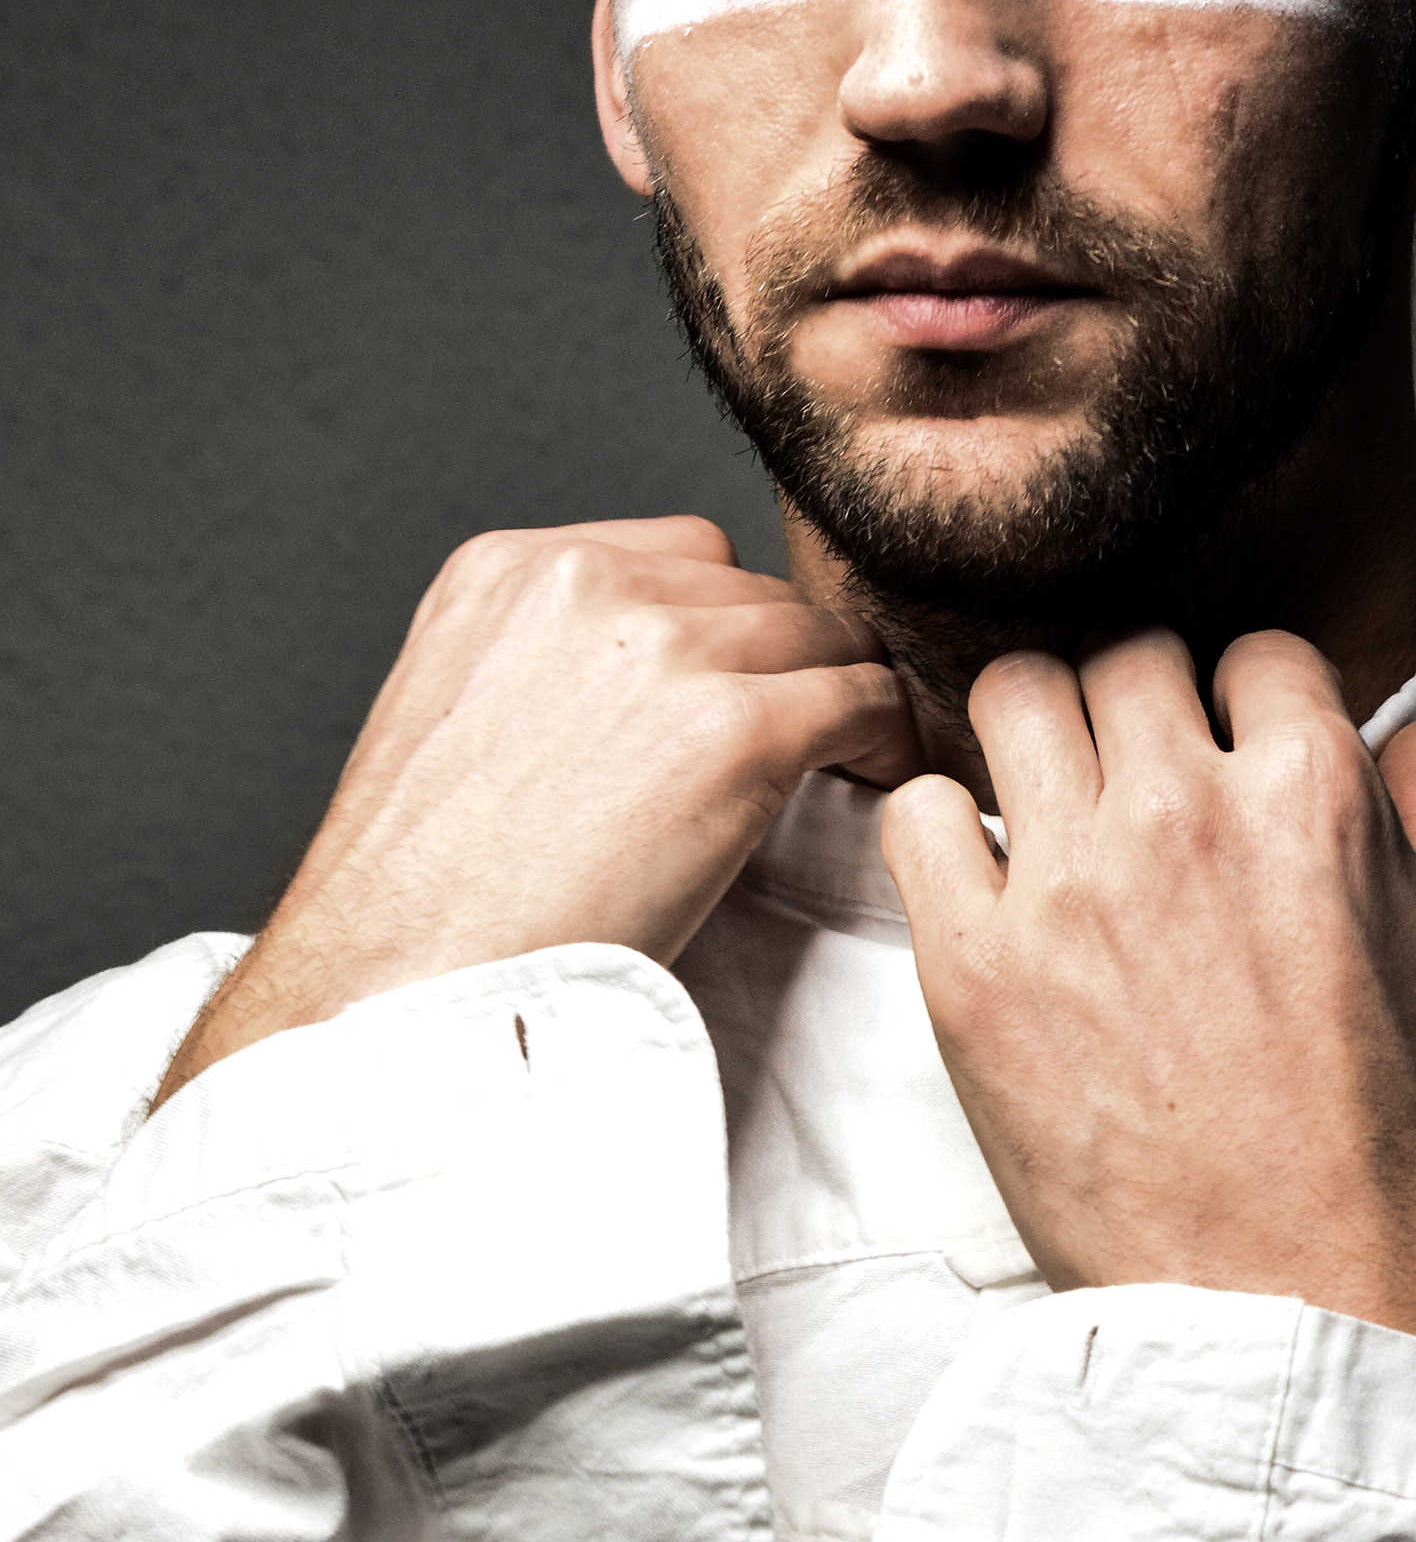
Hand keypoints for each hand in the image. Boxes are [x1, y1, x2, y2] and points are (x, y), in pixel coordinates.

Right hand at [159, 517, 915, 1099]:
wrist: (404, 986)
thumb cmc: (423, 901)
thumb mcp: (455, 722)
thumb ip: (545, 667)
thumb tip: (644, 693)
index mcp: (509, 571)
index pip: (682, 555)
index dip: (723, 631)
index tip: (738, 691)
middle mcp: (586, 583)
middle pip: (753, 593)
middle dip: (784, 666)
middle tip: (811, 737)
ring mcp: (663, 650)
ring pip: (820, 639)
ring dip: (839, 698)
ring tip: (848, 762)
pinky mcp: (734, 729)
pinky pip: (862, 699)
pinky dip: (885, 737)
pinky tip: (876, 777)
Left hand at [882, 628, 1415, 1395]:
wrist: (1306, 1309)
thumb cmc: (1407, 1162)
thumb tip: (1415, 735)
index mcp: (1316, 797)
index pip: (1257, 652)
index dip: (1249, 699)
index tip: (1234, 751)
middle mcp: (1186, 814)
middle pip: (1126, 655)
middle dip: (1141, 701)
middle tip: (1138, 776)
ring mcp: (1071, 885)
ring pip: (1013, 694)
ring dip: (1037, 734)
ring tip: (1052, 803)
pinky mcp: (975, 967)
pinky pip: (917, 815)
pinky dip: (941, 829)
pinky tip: (982, 880)